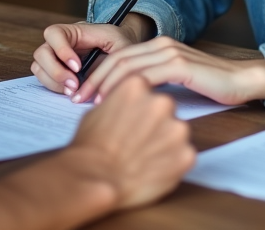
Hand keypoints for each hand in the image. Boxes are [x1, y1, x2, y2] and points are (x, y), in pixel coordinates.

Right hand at [0, 76, 194, 228]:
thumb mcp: (93, 111)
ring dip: (161, 145)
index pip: (151, 88)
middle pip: (165, 111)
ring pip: (176, 133)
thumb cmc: (82, 147)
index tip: (132, 124)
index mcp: (135, 86)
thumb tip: (110, 91)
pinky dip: (169, 164)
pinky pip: (182, 157)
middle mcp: (158, 102)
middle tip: (132, 145)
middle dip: (151, 128)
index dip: (140, 110)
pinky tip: (149, 170)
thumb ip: (110, 97)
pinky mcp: (182, 155)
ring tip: (138, 159)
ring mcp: (172, 128)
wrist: (89, 178)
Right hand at [31, 14, 152, 95]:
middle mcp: (60, 43)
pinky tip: (72, 92)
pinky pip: (44, 79)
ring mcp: (55, 58)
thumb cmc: (120, 44)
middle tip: (74, 85)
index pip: (55, 33)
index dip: (61, 50)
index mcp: (74, 31)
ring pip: (39, 67)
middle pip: (42, 52)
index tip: (78, 67)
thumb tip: (105, 78)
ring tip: (74, 91)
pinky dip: (54, 87)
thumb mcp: (122, 44)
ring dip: (53, 81)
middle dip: (56, 71)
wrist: (121, 53)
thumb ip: (116, 56)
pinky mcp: (56, 72)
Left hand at [73, 36, 264, 106]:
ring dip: (104, 85)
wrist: (243, 81)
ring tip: (90, 103)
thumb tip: (127, 97)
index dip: (96, 74)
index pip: (118, 56)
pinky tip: (116, 103)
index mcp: (159, 45)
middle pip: (116, 59)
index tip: (83, 93)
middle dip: (93, 79)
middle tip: (77, 99)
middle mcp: (162, 44)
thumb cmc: (213, 86)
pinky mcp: (180, 65)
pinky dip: (126, 89)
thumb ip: (155, 80)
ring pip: (126, 67)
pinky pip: (145, 76)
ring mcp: (170, 53)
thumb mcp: (178, 80)